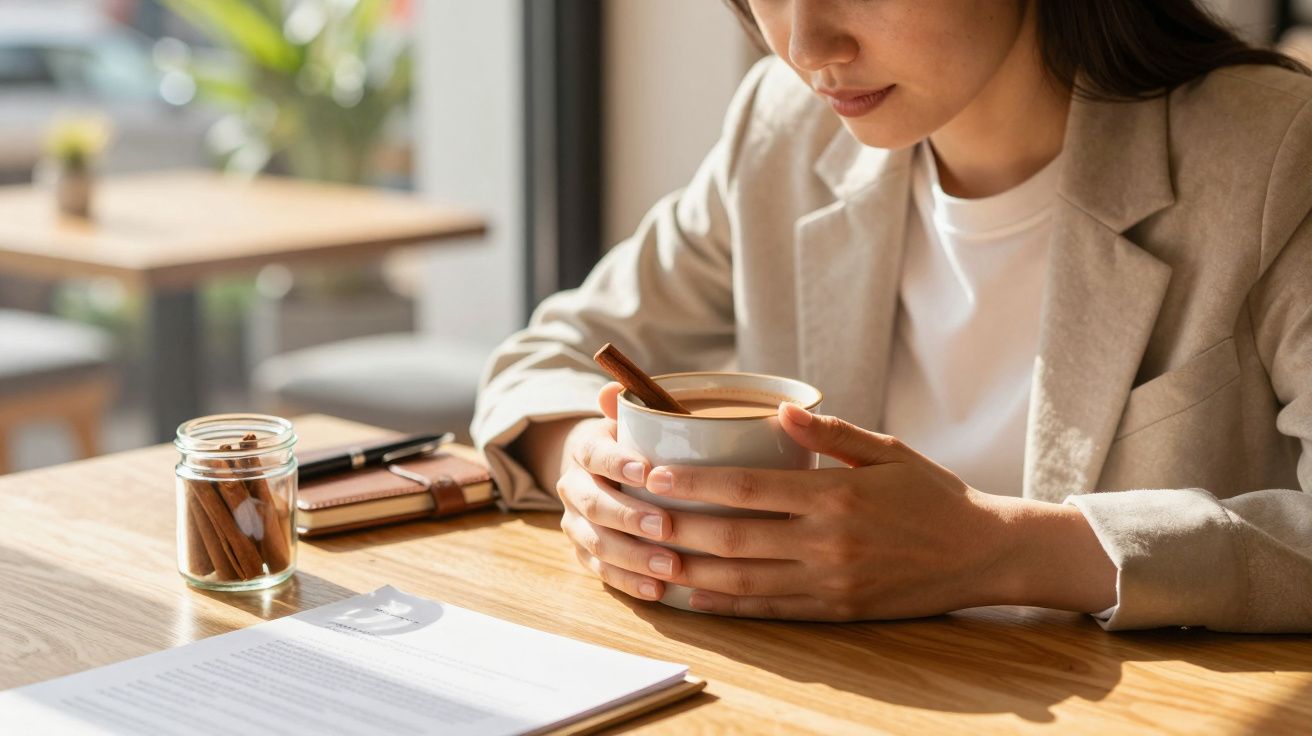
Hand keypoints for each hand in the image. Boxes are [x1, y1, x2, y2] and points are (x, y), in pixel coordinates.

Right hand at [556, 382, 682, 601]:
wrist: (597, 470)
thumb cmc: (632, 443)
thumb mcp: (632, 419)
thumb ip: (629, 405)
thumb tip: (613, 388)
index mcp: (586, 449)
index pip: (596, 455)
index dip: (618, 463)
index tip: (648, 471)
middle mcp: (573, 487)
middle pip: (595, 505)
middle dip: (630, 518)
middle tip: (666, 527)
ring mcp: (575, 523)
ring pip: (596, 543)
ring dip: (633, 557)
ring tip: (669, 567)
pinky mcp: (583, 553)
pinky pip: (601, 572)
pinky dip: (628, 582)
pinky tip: (658, 591)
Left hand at [640, 403, 1116, 619]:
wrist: (982, 553)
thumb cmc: (930, 494)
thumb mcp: (886, 449)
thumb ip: (829, 433)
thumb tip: (778, 414)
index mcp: (836, 497)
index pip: (748, 490)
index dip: (694, 484)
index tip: (652, 472)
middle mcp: (826, 544)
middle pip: (733, 538)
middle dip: (674, 526)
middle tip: (630, 512)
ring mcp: (828, 583)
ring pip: (742, 581)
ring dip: (688, 570)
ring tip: (645, 557)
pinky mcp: (834, 611)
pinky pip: (768, 611)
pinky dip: (724, 606)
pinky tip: (690, 594)